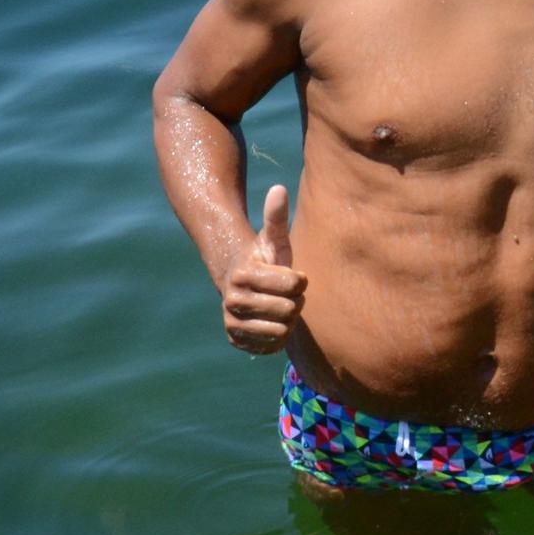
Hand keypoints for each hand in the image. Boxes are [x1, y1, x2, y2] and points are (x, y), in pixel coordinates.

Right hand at [220, 184, 306, 354]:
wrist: (243, 284)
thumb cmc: (266, 259)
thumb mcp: (273, 238)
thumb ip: (276, 216)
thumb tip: (279, 188)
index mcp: (244, 274)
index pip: (294, 285)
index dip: (300, 281)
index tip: (293, 275)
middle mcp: (233, 300)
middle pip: (289, 309)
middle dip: (295, 301)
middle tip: (285, 293)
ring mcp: (232, 322)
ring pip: (282, 330)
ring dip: (289, 319)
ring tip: (280, 306)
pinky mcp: (236, 341)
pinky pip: (272, 346)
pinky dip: (279, 337)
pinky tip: (273, 321)